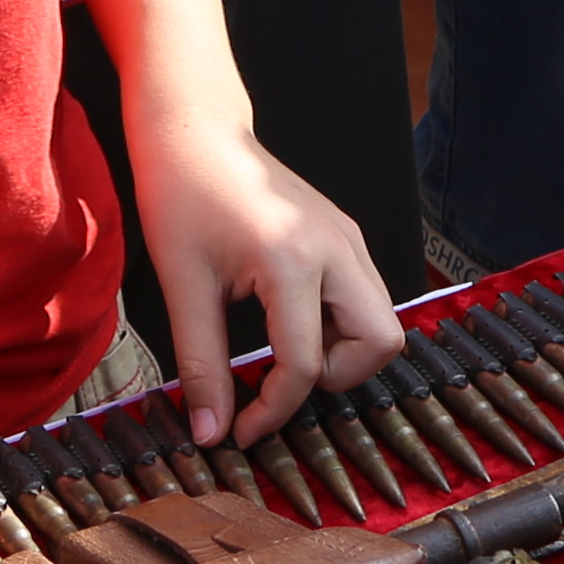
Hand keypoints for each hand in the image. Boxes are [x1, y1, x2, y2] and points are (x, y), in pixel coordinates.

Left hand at [125, 108, 403, 448]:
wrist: (195, 130)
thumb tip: (211, 434)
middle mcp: (337, 247)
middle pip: (381, 344)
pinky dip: (339, 326)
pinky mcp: (346, 235)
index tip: (241, 431)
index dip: (274, 412)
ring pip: (381, 322)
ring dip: (340, 351)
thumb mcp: (182, 286)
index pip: (306, 365)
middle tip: (280, 377)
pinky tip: (287, 319)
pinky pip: (366, 298)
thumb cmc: (181, 195)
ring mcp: (349, 238)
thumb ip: (201, 365)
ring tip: (280, 346)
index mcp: (294, 258)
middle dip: (334, 378)